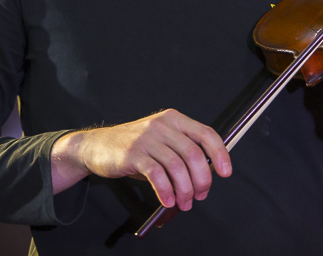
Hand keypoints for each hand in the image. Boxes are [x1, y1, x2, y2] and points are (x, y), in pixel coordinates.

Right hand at [50, 109, 230, 210]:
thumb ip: (182, 150)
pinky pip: (157, 174)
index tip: (225, 173)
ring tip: (183, 203)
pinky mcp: (133, 153)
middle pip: (194, 154)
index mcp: (175, 119)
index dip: (220, 154)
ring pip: (177, 166)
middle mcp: (163, 125)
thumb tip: (206, 174)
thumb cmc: (135, 147)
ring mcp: (147, 138)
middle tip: (200, 196)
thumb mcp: (161, 141)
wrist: (97, 146)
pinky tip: (168, 200)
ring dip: (185, 190)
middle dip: (201, 180)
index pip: (206, 133)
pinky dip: (166, 191)